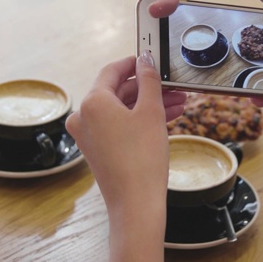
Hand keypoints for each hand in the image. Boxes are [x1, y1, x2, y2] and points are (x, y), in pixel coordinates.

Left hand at [65, 51, 185, 261]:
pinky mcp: (97, 149)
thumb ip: (148, 80)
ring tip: (178, 103)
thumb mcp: (151, 111)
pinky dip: (139, 120)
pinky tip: (166, 118)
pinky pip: (118, 125)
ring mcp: (89, 134)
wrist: (136, 203)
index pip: (112, 70)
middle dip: (148, 88)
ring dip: (148, 104)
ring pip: (121, 110)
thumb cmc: (142, 159)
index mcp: (93, 102)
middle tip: (173, 86)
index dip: (134, 63)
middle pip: (118, 91)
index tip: (150, 59)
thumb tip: (146, 59)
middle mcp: (84, 116)